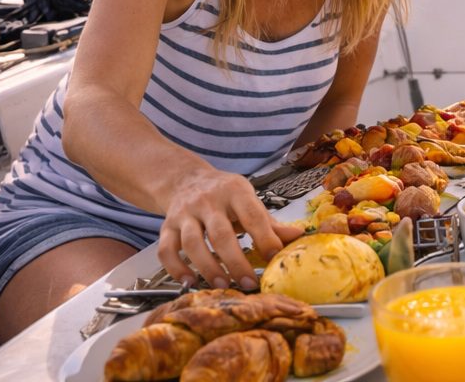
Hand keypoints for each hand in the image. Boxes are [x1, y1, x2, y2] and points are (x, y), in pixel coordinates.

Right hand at [157, 167, 303, 289]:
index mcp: (235, 191)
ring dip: (208, 267)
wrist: (186, 179)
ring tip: (223, 285)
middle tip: (249, 283)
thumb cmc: (224, 195)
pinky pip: (166, 251)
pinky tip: (189, 282)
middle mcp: (208, 201)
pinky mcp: (166, 227)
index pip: (252, 215)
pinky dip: (176, 269)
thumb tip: (298, 236)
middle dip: (235, 261)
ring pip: (192, 243)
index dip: (264, 238)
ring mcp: (184, 214)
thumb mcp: (249, 200)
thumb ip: (270, 222)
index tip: (274, 258)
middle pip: (221, 233)